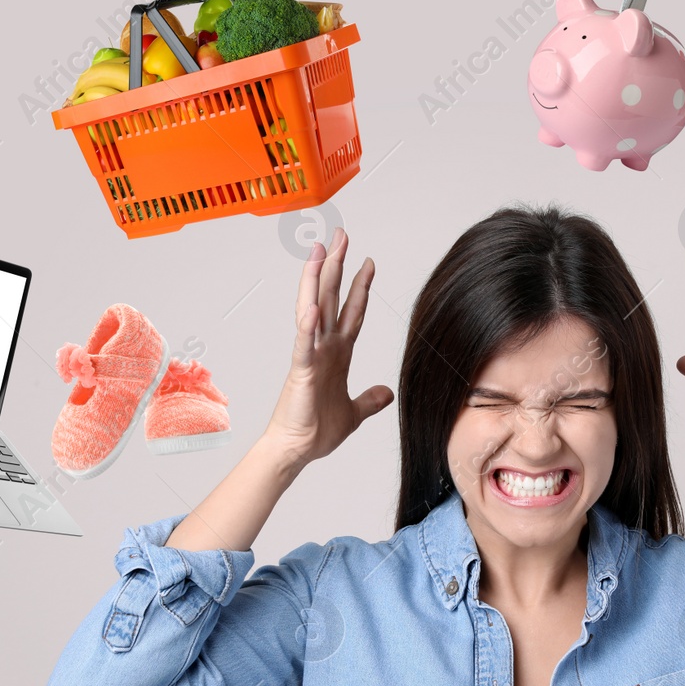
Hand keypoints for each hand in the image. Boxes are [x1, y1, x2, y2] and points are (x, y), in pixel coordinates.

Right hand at [262, 227, 393, 467]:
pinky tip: (311, 304)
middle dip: (337, 265)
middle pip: (332, 298)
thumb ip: (370, 399)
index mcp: (338, 354)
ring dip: (317, 280)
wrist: (298, 450)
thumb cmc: (317, 430)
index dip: (361, 286)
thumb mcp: (355, 412)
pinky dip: (307, 324)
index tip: (368, 262)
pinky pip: (304, 343)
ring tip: (320, 250)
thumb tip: (386, 393)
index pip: (352, 311)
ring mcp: (311, 356)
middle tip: (341, 235)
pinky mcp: (302, 371)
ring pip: (314, 309)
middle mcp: (324, 348)